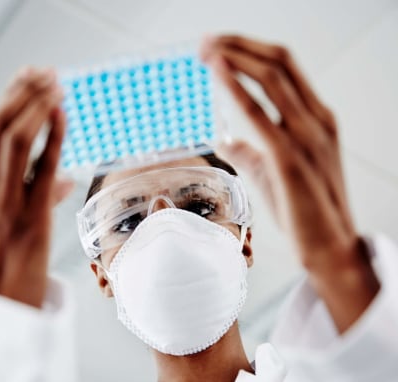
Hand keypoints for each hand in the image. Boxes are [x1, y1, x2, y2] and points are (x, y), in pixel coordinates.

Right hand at [0, 67, 73, 307]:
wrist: (0, 299)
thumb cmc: (2, 256)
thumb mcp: (1, 218)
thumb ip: (29, 192)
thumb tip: (63, 178)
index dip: (9, 98)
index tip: (27, 76)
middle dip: (22, 93)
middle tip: (44, 71)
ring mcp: (4, 203)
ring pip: (16, 140)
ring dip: (37, 107)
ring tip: (56, 85)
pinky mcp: (30, 217)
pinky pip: (42, 168)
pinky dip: (53, 137)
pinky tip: (63, 115)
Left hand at [201, 35, 378, 331]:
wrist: (327, 243)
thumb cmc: (302, 207)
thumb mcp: (272, 171)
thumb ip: (248, 151)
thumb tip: (224, 139)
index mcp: (316, 118)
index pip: (285, 67)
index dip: (250, 50)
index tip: (219, 48)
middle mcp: (316, 119)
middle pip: (278, 62)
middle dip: (239, 45)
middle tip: (205, 42)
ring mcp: (307, 136)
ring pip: (272, 78)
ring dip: (235, 57)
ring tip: (206, 50)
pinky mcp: (290, 158)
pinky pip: (260, 115)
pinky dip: (237, 89)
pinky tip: (218, 72)